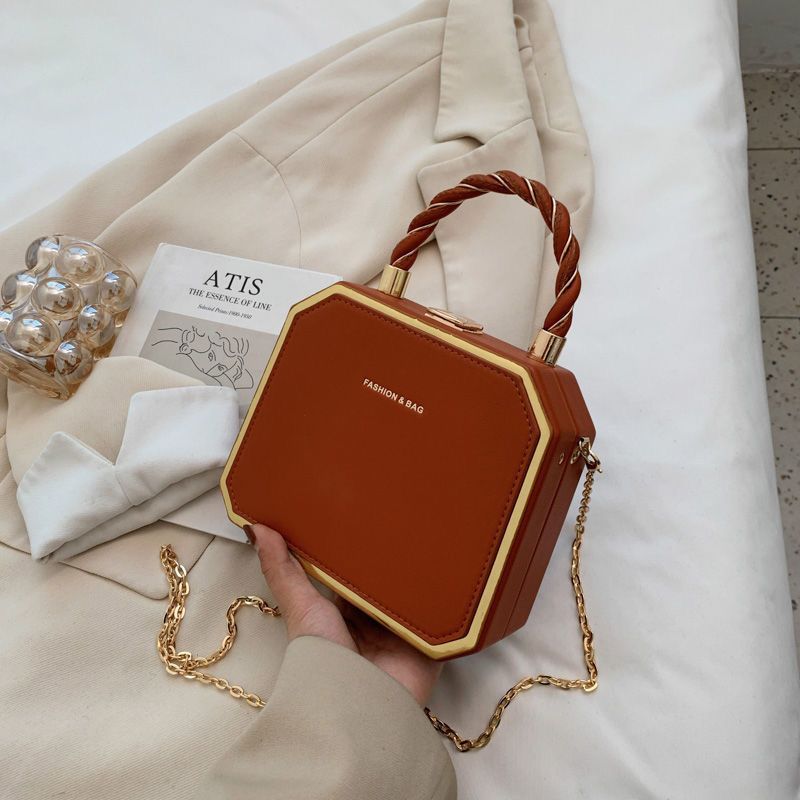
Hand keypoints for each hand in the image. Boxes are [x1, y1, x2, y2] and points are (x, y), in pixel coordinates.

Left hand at [246, 523, 440, 704]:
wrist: (357, 702)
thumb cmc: (323, 658)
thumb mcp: (301, 607)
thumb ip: (282, 569)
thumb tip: (257, 528)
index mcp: (342, 611)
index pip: (352, 570)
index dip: (354, 545)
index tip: (359, 510)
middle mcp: (373, 619)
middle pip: (385, 579)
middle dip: (390, 554)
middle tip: (397, 513)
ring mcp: (401, 630)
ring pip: (412, 590)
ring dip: (417, 571)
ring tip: (426, 531)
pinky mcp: (428, 641)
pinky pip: (438, 611)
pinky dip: (441, 594)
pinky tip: (447, 565)